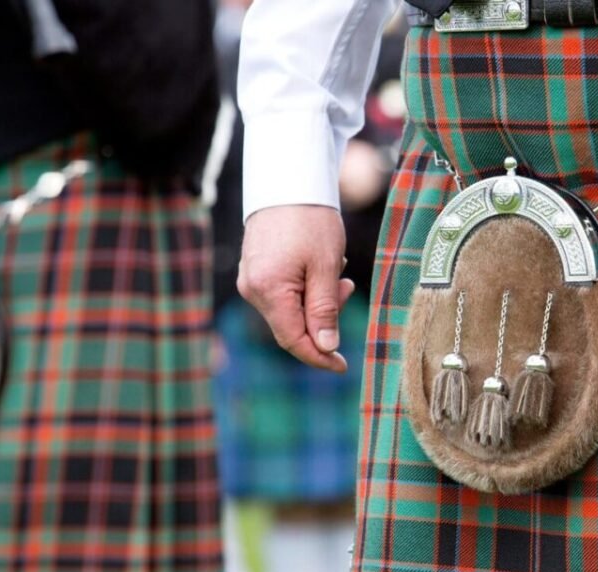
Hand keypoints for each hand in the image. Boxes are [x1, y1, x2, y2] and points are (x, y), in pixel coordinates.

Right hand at [238, 205, 355, 371]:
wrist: (289, 180)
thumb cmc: (310, 220)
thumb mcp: (326, 266)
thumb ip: (325, 310)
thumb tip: (326, 347)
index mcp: (268, 291)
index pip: (294, 340)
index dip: (319, 357)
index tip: (342, 366)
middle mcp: (252, 289)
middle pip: (292, 326)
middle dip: (324, 318)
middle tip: (346, 288)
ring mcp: (250, 279)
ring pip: (289, 309)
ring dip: (318, 299)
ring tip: (336, 270)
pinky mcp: (255, 269)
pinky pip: (283, 292)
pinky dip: (306, 288)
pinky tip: (320, 266)